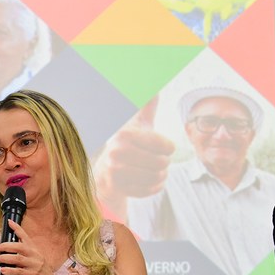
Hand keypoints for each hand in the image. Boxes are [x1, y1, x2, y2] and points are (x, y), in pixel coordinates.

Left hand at [0, 220, 60, 274]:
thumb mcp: (35, 262)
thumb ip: (24, 256)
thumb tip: (7, 253)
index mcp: (35, 251)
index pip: (26, 237)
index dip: (17, 228)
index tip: (9, 222)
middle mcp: (35, 256)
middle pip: (19, 246)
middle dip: (6, 246)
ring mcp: (34, 266)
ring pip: (17, 258)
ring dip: (4, 258)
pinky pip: (18, 272)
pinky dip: (9, 271)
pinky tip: (2, 270)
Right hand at [93, 97, 174, 214]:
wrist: (107, 171)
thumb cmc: (128, 144)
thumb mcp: (137, 123)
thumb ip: (147, 104)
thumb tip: (156, 84)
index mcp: (124, 135)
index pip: (165, 146)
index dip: (167, 148)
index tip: (158, 147)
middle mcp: (117, 152)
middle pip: (162, 163)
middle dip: (163, 163)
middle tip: (154, 160)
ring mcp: (116, 172)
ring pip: (158, 177)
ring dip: (161, 175)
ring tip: (153, 170)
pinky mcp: (119, 188)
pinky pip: (151, 190)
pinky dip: (154, 187)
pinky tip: (146, 181)